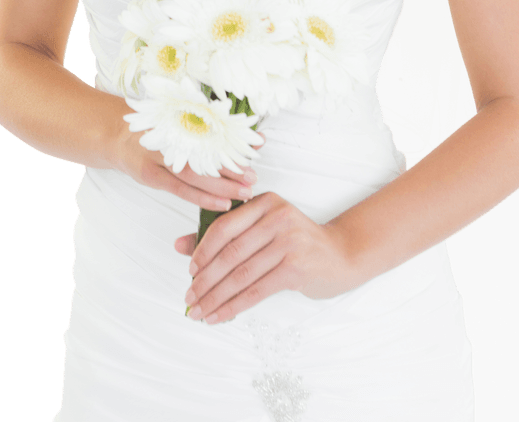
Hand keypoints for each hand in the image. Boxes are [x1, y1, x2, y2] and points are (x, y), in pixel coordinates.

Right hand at [112, 108, 260, 211]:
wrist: (118, 135)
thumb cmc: (157, 127)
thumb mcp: (180, 119)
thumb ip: (210, 126)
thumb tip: (252, 134)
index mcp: (180, 119)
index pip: (214, 130)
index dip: (237, 137)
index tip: (259, 143)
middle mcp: (170, 136)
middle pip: (206, 153)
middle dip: (233, 166)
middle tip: (254, 176)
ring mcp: (159, 156)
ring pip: (196, 174)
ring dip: (223, 185)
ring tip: (246, 192)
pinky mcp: (151, 175)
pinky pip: (181, 189)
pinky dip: (203, 198)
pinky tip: (223, 204)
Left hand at [175, 191, 361, 324]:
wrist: (340, 254)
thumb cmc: (296, 242)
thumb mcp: (263, 230)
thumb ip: (223, 234)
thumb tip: (179, 245)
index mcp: (265, 202)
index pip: (224, 226)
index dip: (203, 250)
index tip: (190, 271)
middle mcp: (277, 217)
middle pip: (231, 253)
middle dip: (205, 280)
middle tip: (189, 298)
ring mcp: (289, 241)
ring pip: (241, 274)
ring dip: (216, 297)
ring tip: (200, 312)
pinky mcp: (296, 266)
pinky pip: (256, 290)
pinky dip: (234, 306)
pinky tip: (220, 316)